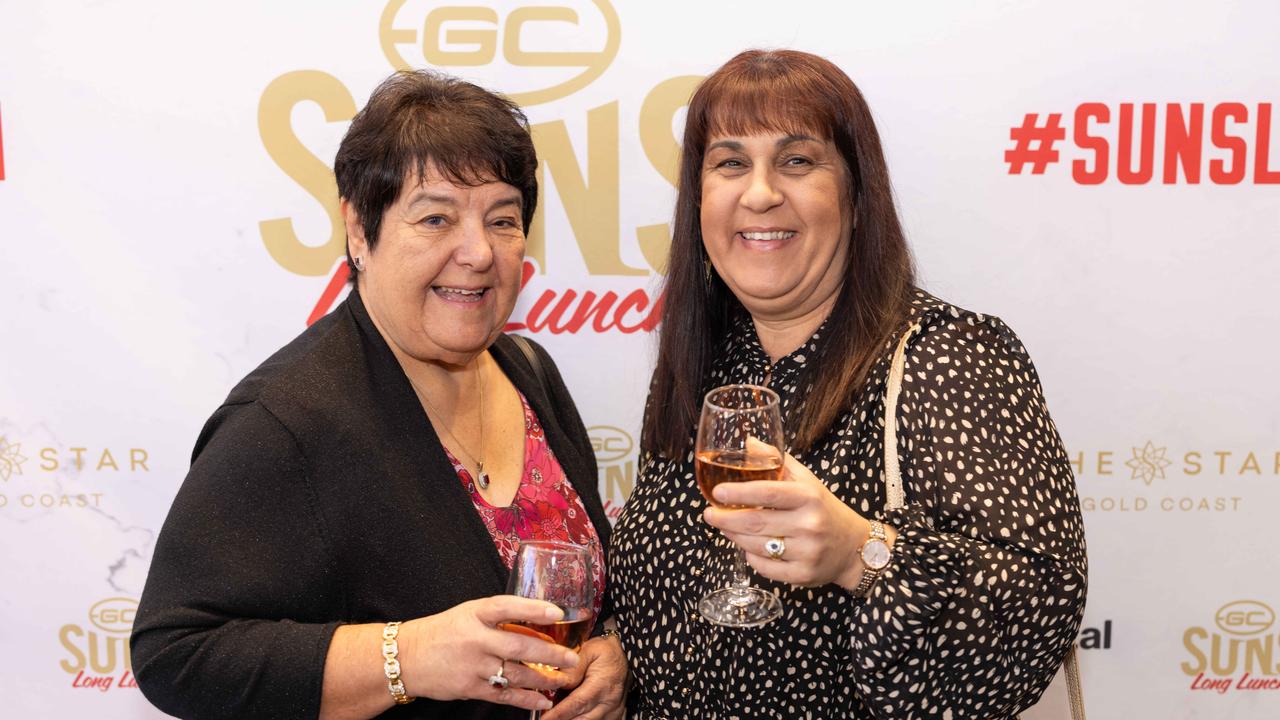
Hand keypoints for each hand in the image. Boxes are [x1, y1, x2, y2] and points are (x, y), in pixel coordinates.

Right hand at [399, 595, 580, 711]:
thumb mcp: (467, 614)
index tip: (558, 612)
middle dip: (550, 653)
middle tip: (571, 657)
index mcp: (474, 614)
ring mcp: (472, 665)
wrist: (406, 658)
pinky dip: (526, 700)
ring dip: (543, 678)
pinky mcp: (470, 688)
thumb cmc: (442, 632)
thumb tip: (535, 619)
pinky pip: (504, 695)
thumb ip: (497, 617)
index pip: (507, 607)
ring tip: (563, 678)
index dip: (533, 608)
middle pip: (519, 645)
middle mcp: (475, 639)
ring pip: (516, 673)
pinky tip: (543, 700)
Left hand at [541, 632, 626, 719]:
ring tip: (557, 716)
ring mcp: (614, 710)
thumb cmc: (605, 650)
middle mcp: (609, 701)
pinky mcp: (616, 714)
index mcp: (602, 685)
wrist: (625, 652)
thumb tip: (559, 682)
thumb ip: (574, 667)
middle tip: (546, 719)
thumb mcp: (589, 650)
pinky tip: (574, 716)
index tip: (544, 718)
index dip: (558, 714)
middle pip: (582, 719)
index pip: (577, 703)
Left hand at [704, 450, 892, 589]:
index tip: (717, 492)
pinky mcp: (803, 575)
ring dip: (734, 537)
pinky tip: (748, 547)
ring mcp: (807, 552)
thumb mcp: (806, 481)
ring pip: (756, 546)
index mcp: (809, 497)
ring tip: (724, 527)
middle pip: (756, 522)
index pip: (768, 492)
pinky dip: (751, 557)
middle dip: (725, 518)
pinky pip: (765, 568)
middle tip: (709, 514)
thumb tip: (749, 442)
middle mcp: (809, 524)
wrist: (855, 546)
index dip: (739, 492)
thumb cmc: (824, 508)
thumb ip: (777, 461)